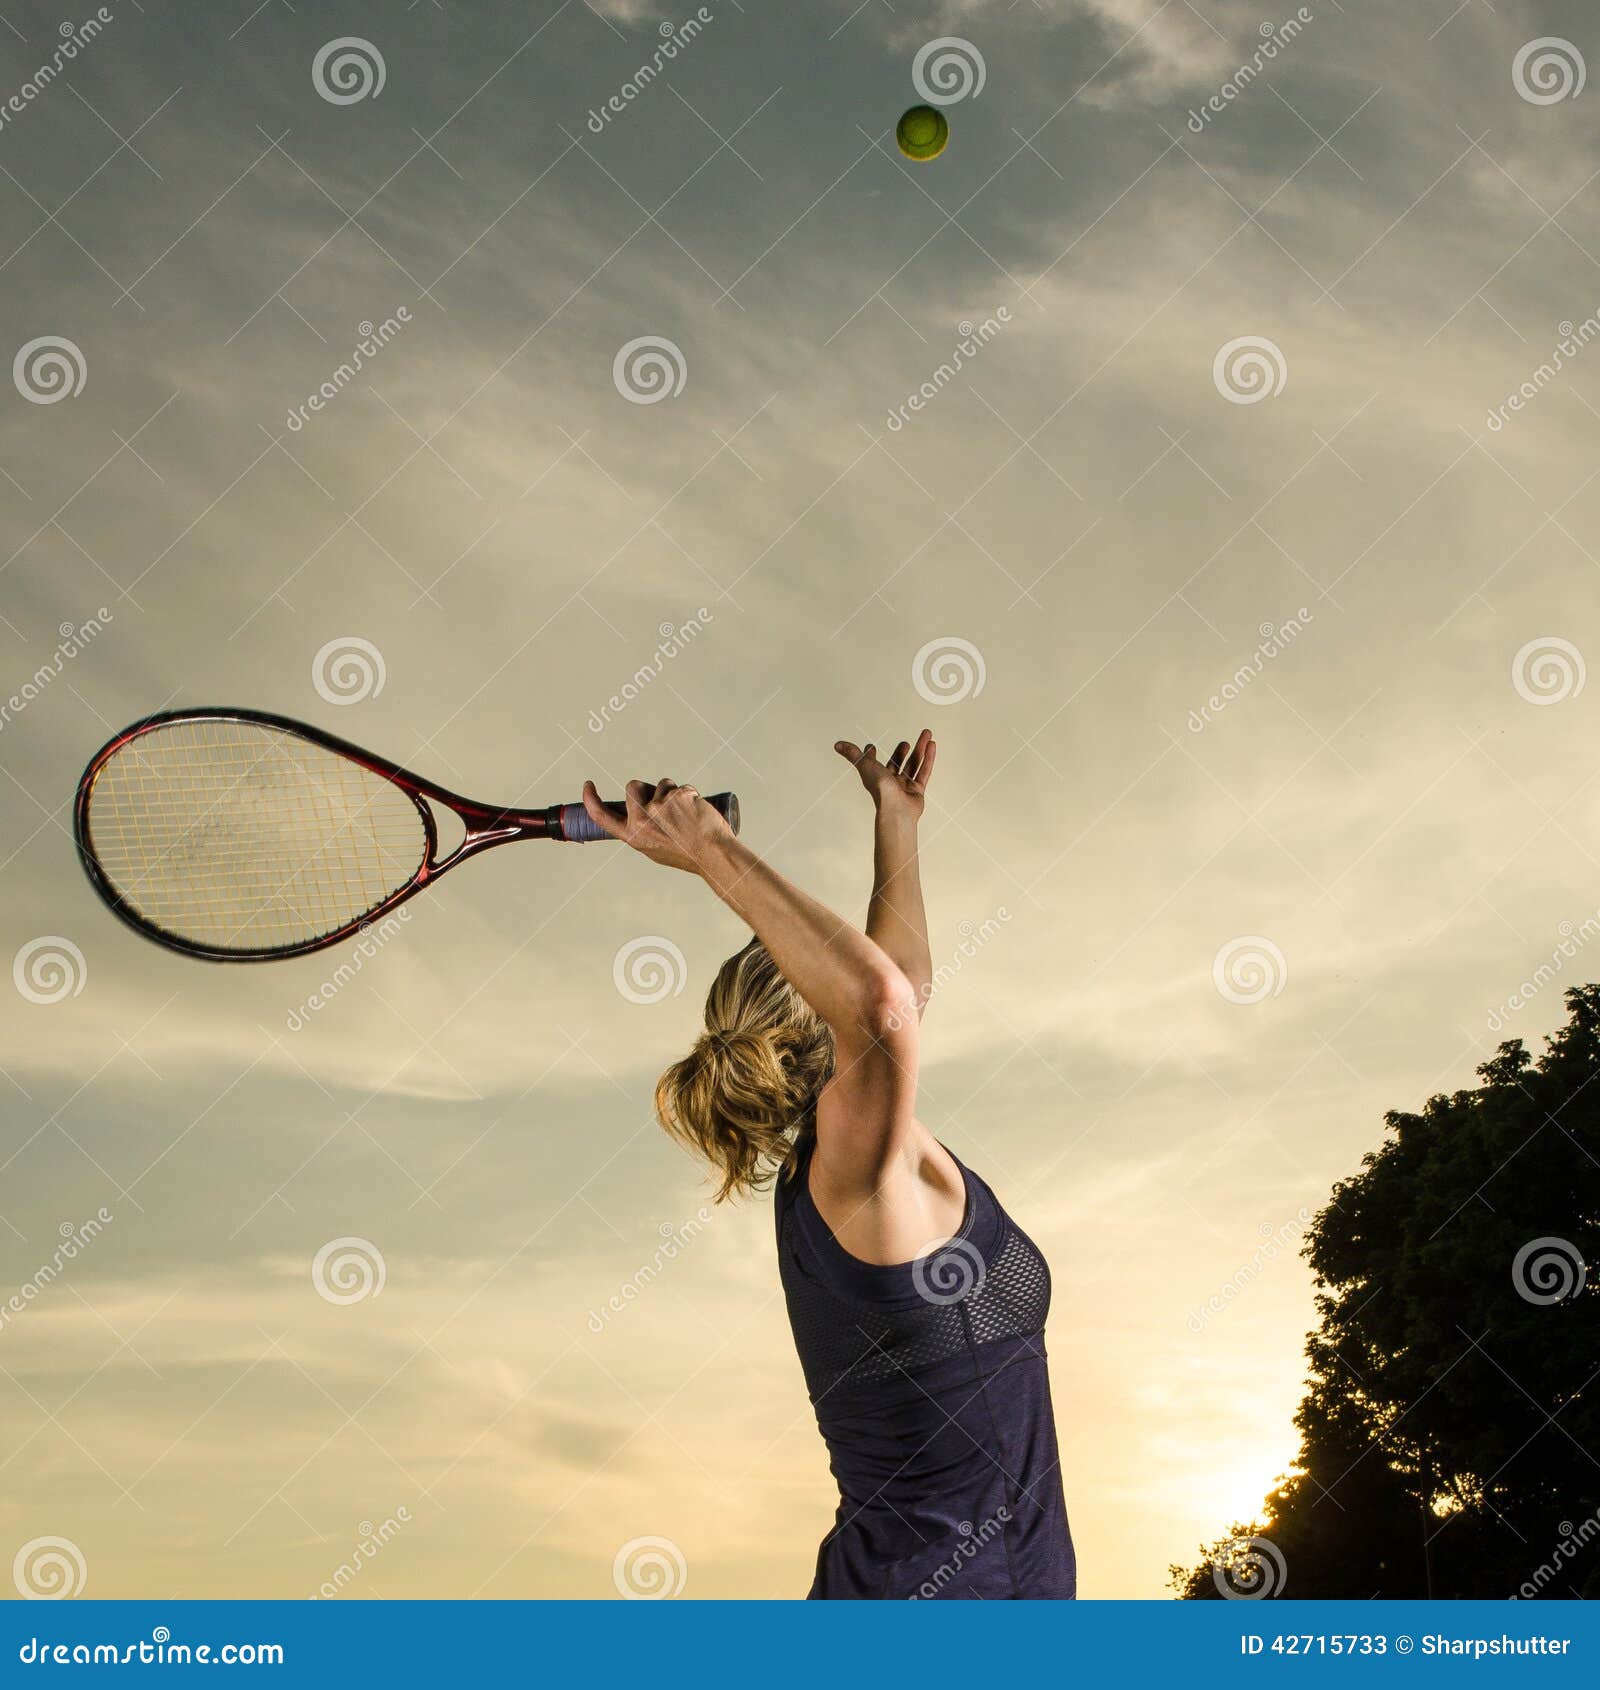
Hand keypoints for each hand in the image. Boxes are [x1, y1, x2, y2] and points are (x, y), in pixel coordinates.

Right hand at [581, 777, 731, 873]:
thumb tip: (637, 812)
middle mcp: (640, 820)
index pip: (602, 815)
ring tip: (687, 815)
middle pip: (633, 786)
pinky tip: (698, 812)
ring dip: (673, 793)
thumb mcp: (655, 848)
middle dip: (647, 788)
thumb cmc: (687, 854)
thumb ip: (643, 830)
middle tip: (665, 803)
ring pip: (662, 784)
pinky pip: (682, 787)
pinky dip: (691, 795)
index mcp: (632, 836)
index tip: (588, 785)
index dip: (591, 799)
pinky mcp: (676, 796)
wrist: (713, 854)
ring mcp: (658, 806)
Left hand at [834, 729, 935, 821]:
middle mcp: (890, 781)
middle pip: (897, 763)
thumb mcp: (865, 766)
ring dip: (920, 748)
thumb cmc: (880, 790)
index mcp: (876, 776)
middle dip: (901, 751)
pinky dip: (928, 758)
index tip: (870, 747)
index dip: (870, 756)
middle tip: (904, 743)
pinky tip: (931, 745)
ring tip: (926, 735)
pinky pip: (924, 771)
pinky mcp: (917, 790)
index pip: (872, 764)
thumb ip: (853, 754)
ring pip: (913, 764)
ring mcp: (904, 786)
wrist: (897, 809)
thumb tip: (837, 744)